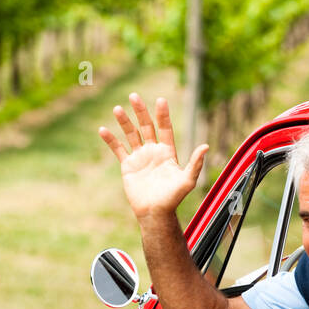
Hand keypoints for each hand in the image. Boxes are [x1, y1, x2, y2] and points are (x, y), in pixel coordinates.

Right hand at [98, 93, 207, 221]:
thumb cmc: (173, 198)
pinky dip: (111, 140)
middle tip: (134, 95)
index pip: (165, 128)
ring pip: (131, 135)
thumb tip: (206, 146)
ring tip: (117, 108)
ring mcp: (140, 157)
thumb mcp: (187, 180)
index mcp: (167, 151)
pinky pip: (118, 150)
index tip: (160, 100)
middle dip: (140, 111)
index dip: (162, 114)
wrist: (155, 213)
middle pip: (146, 126)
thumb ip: (195, 163)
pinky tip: (103, 129)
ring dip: (124, 122)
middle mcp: (153, 151)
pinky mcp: (128, 166)